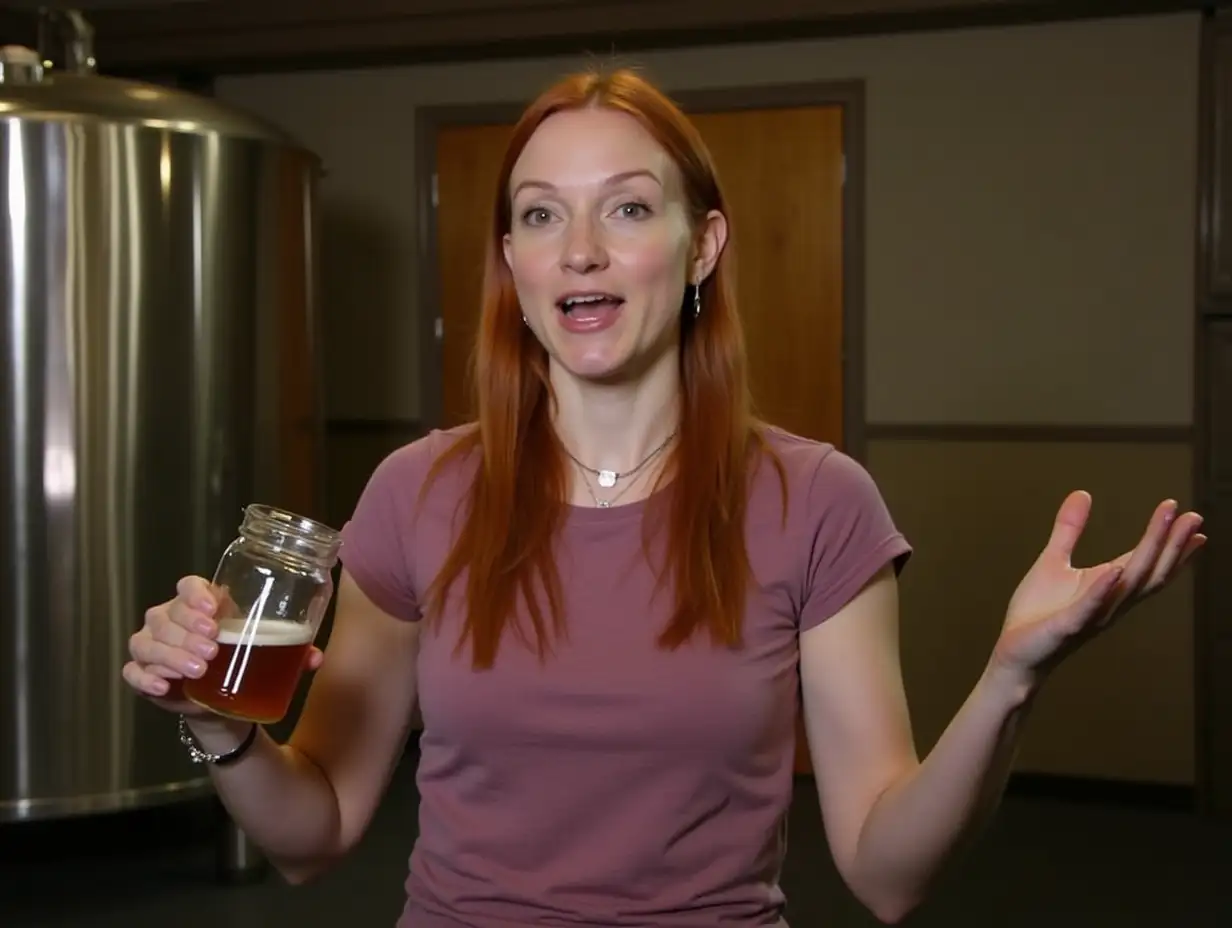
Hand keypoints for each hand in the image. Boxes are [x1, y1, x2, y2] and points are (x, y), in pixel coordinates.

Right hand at [122, 575, 325, 716]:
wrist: (223, 698)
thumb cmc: (243, 659)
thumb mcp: (268, 651)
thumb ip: (292, 650)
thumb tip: (315, 657)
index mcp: (200, 604)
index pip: (188, 586)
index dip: (196, 595)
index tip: (212, 609)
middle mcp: (170, 618)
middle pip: (167, 614)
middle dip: (188, 631)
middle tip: (213, 648)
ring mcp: (153, 643)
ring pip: (149, 640)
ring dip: (171, 654)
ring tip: (198, 669)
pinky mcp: (143, 671)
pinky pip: (133, 670)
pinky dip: (145, 676)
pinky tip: (164, 684)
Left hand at [990, 491, 1204, 686]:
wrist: (1016, 653)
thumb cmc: (1037, 613)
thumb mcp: (1053, 561)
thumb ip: (1069, 529)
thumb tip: (1083, 493)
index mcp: (1107, 585)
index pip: (1145, 560)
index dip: (1170, 542)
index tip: (1193, 520)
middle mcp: (1110, 601)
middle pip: (1149, 570)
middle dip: (1171, 543)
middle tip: (1193, 516)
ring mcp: (1092, 615)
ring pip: (1130, 584)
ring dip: (1149, 554)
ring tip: (1166, 525)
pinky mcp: (1067, 626)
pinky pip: (1090, 607)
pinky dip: (1103, 589)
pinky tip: (1115, 570)